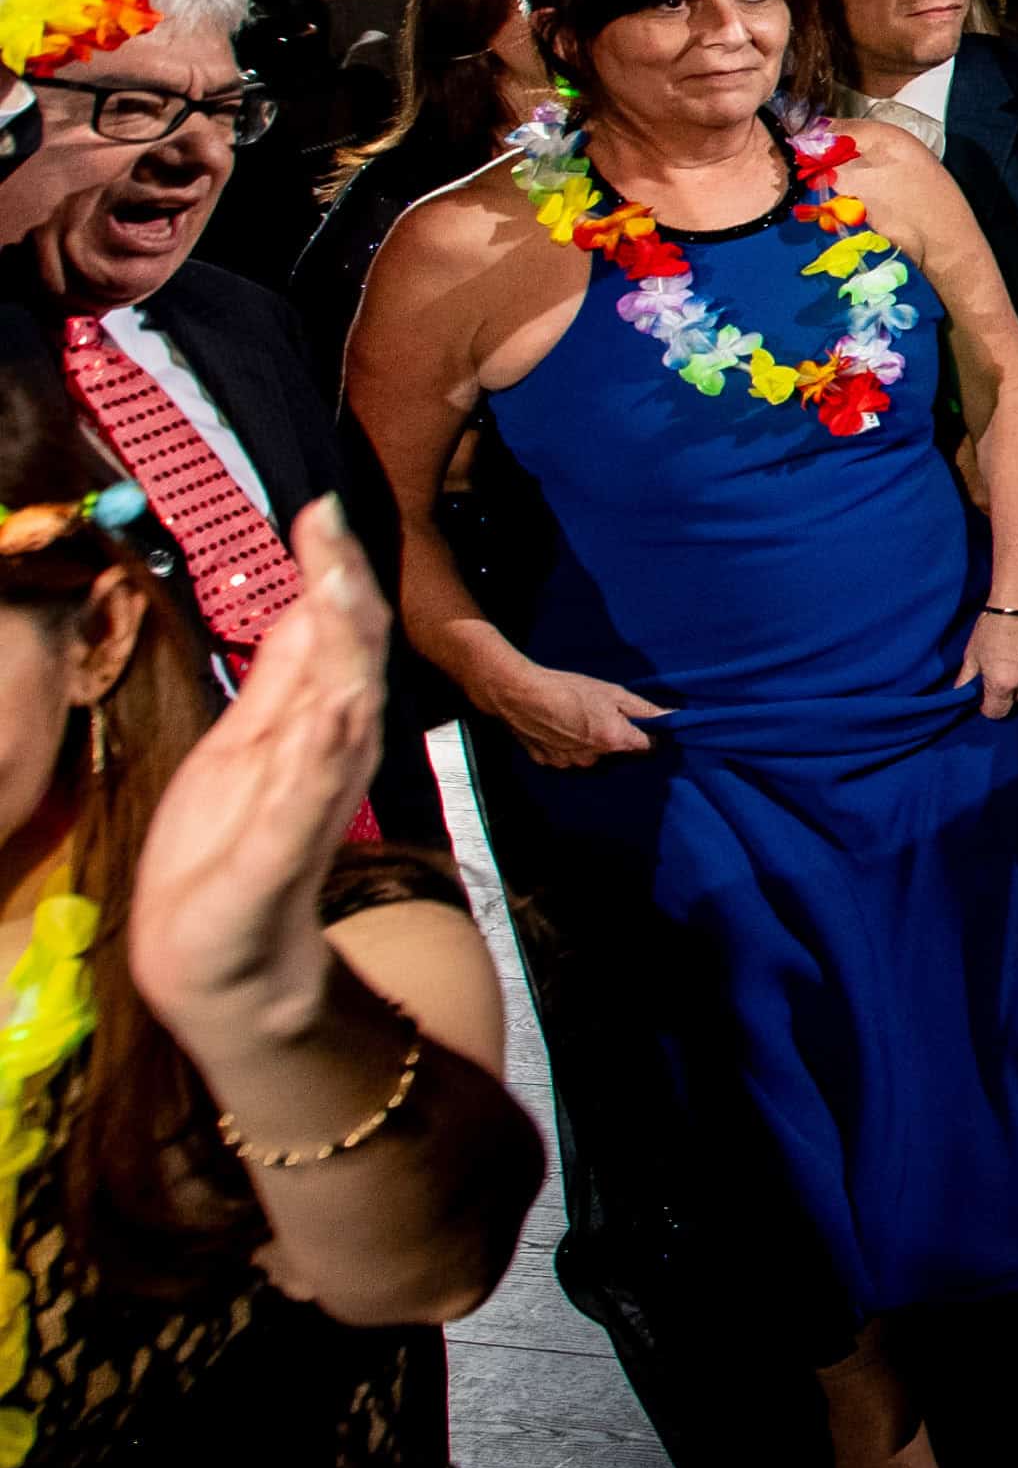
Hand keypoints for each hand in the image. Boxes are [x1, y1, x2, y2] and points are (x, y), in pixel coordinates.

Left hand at [120, 500, 390, 1045]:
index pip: (331, 633)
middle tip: (335, 528)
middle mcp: (326, 755)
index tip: (322, 508)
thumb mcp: (246, 742)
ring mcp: (306, 803)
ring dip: (345, 655)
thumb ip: (284, 675)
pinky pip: (307, 800)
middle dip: (343, 594)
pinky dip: (321, 757)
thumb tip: (312, 594)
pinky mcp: (278, 855)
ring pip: (341, 716)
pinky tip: (332, 712)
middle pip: (347, 661)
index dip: (328, 572)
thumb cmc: (227, 852)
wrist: (219, 958)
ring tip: (339, 591)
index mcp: (312, 724)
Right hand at [477, 655, 667, 771]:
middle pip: (618, 753)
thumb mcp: (612, 693)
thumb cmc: (568, 688)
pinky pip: (566, 757)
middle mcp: (595, 759)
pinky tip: (558, 727)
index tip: (646, 725)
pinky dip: (566, 746)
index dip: (650, 736)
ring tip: (576, 719)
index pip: (648, 747)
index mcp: (615, 741)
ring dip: (590, 743)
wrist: (518, 693)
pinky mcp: (548, 763)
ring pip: (591, 756)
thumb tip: (674, 717)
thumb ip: (645, 710)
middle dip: (616, 738)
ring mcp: (570, 764)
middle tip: (602, 715)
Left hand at [963, 605, 1017, 718]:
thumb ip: (967, 676)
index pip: (997, 712)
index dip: (988, 707)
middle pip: (1017, 697)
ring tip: (1017, 651)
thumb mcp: (973, 651)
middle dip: (1008, 689)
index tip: (984, 697)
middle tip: (999, 668)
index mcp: (1003, 684)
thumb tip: (959, 690)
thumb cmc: (993, 624)